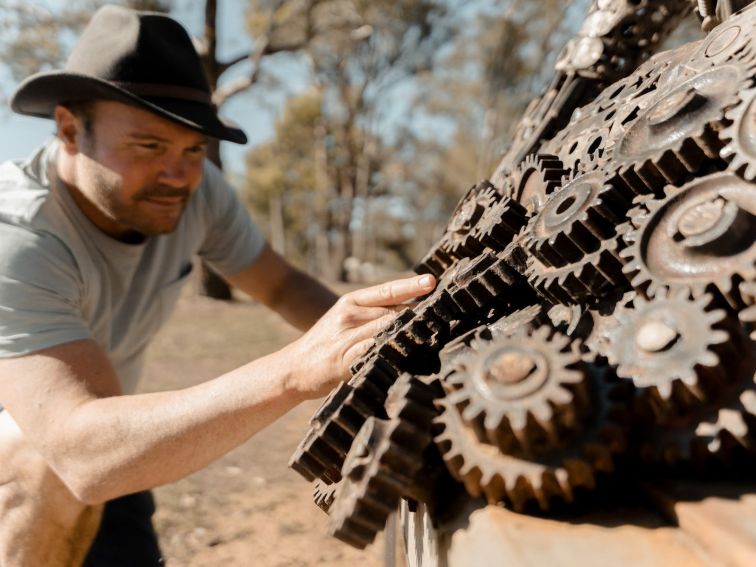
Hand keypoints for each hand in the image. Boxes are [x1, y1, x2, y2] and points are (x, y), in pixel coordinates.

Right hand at [284, 274, 435, 398]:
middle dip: (418, 317)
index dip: (411, 285)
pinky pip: (377, 352)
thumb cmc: (327, 344)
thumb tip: (413, 311)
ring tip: (433, 335)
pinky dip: (395, 352)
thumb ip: (375, 314)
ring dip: (412, 335)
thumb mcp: (345, 320)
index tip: (432, 280)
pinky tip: (409, 355)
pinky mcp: (346, 360)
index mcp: (350, 302)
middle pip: (395, 312)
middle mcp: (349, 316)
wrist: (293, 368)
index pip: (386, 290)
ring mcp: (347, 338)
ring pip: (389, 331)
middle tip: (443, 317)